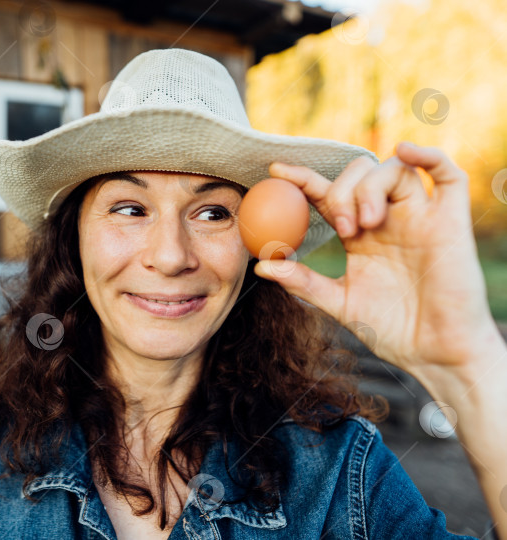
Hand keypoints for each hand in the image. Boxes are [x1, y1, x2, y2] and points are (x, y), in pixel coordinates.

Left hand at [254, 142, 498, 378]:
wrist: (434, 353)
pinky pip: (448, 174)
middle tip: (343, 229)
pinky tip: (405, 152)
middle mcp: (388, 219)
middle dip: (343, 190)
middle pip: (360, 173)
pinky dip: (427, 155)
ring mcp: (420, 217)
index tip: (274, 171)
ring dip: (371, 188)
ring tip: (367, 224)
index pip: (328, 193)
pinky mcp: (452, 221)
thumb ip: (303, 282)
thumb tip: (261, 265)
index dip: (302, 178)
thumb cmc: (391, 331)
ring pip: (394, 169)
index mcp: (358, 235)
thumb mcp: (339, 303)